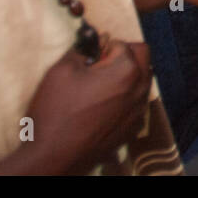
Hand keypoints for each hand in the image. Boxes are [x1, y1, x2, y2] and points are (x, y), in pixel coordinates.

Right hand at [16, 38, 152, 173]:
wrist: (54, 156)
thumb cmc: (57, 112)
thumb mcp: (62, 70)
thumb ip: (81, 49)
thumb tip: (91, 41)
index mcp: (127, 71)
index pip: (122, 43)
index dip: (103, 46)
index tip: (90, 56)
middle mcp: (140, 89)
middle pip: (142, 57)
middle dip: (124, 54)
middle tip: (99, 65)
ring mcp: (139, 111)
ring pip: (142, 80)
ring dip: (127, 75)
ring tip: (100, 86)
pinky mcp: (133, 128)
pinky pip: (137, 103)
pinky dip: (126, 98)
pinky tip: (103, 106)